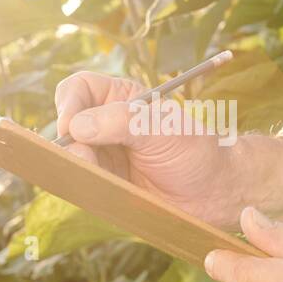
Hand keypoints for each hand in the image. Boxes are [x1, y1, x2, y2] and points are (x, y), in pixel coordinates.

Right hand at [54, 72, 241, 228]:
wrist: (215, 192)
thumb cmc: (196, 151)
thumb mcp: (162, 128)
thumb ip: (121, 121)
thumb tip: (76, 126)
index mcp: (121, 98)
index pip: (79, 89)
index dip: (68, 104)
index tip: (70, 126)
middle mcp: (107, 123)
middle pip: (67, 123)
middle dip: (68, 141)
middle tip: (84, 158)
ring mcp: (105, 154)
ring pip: (70, 155)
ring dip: (76, 165)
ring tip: (99, 177)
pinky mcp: (106, 182)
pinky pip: (81, 181)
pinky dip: (83, 184)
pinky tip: (100, 189)